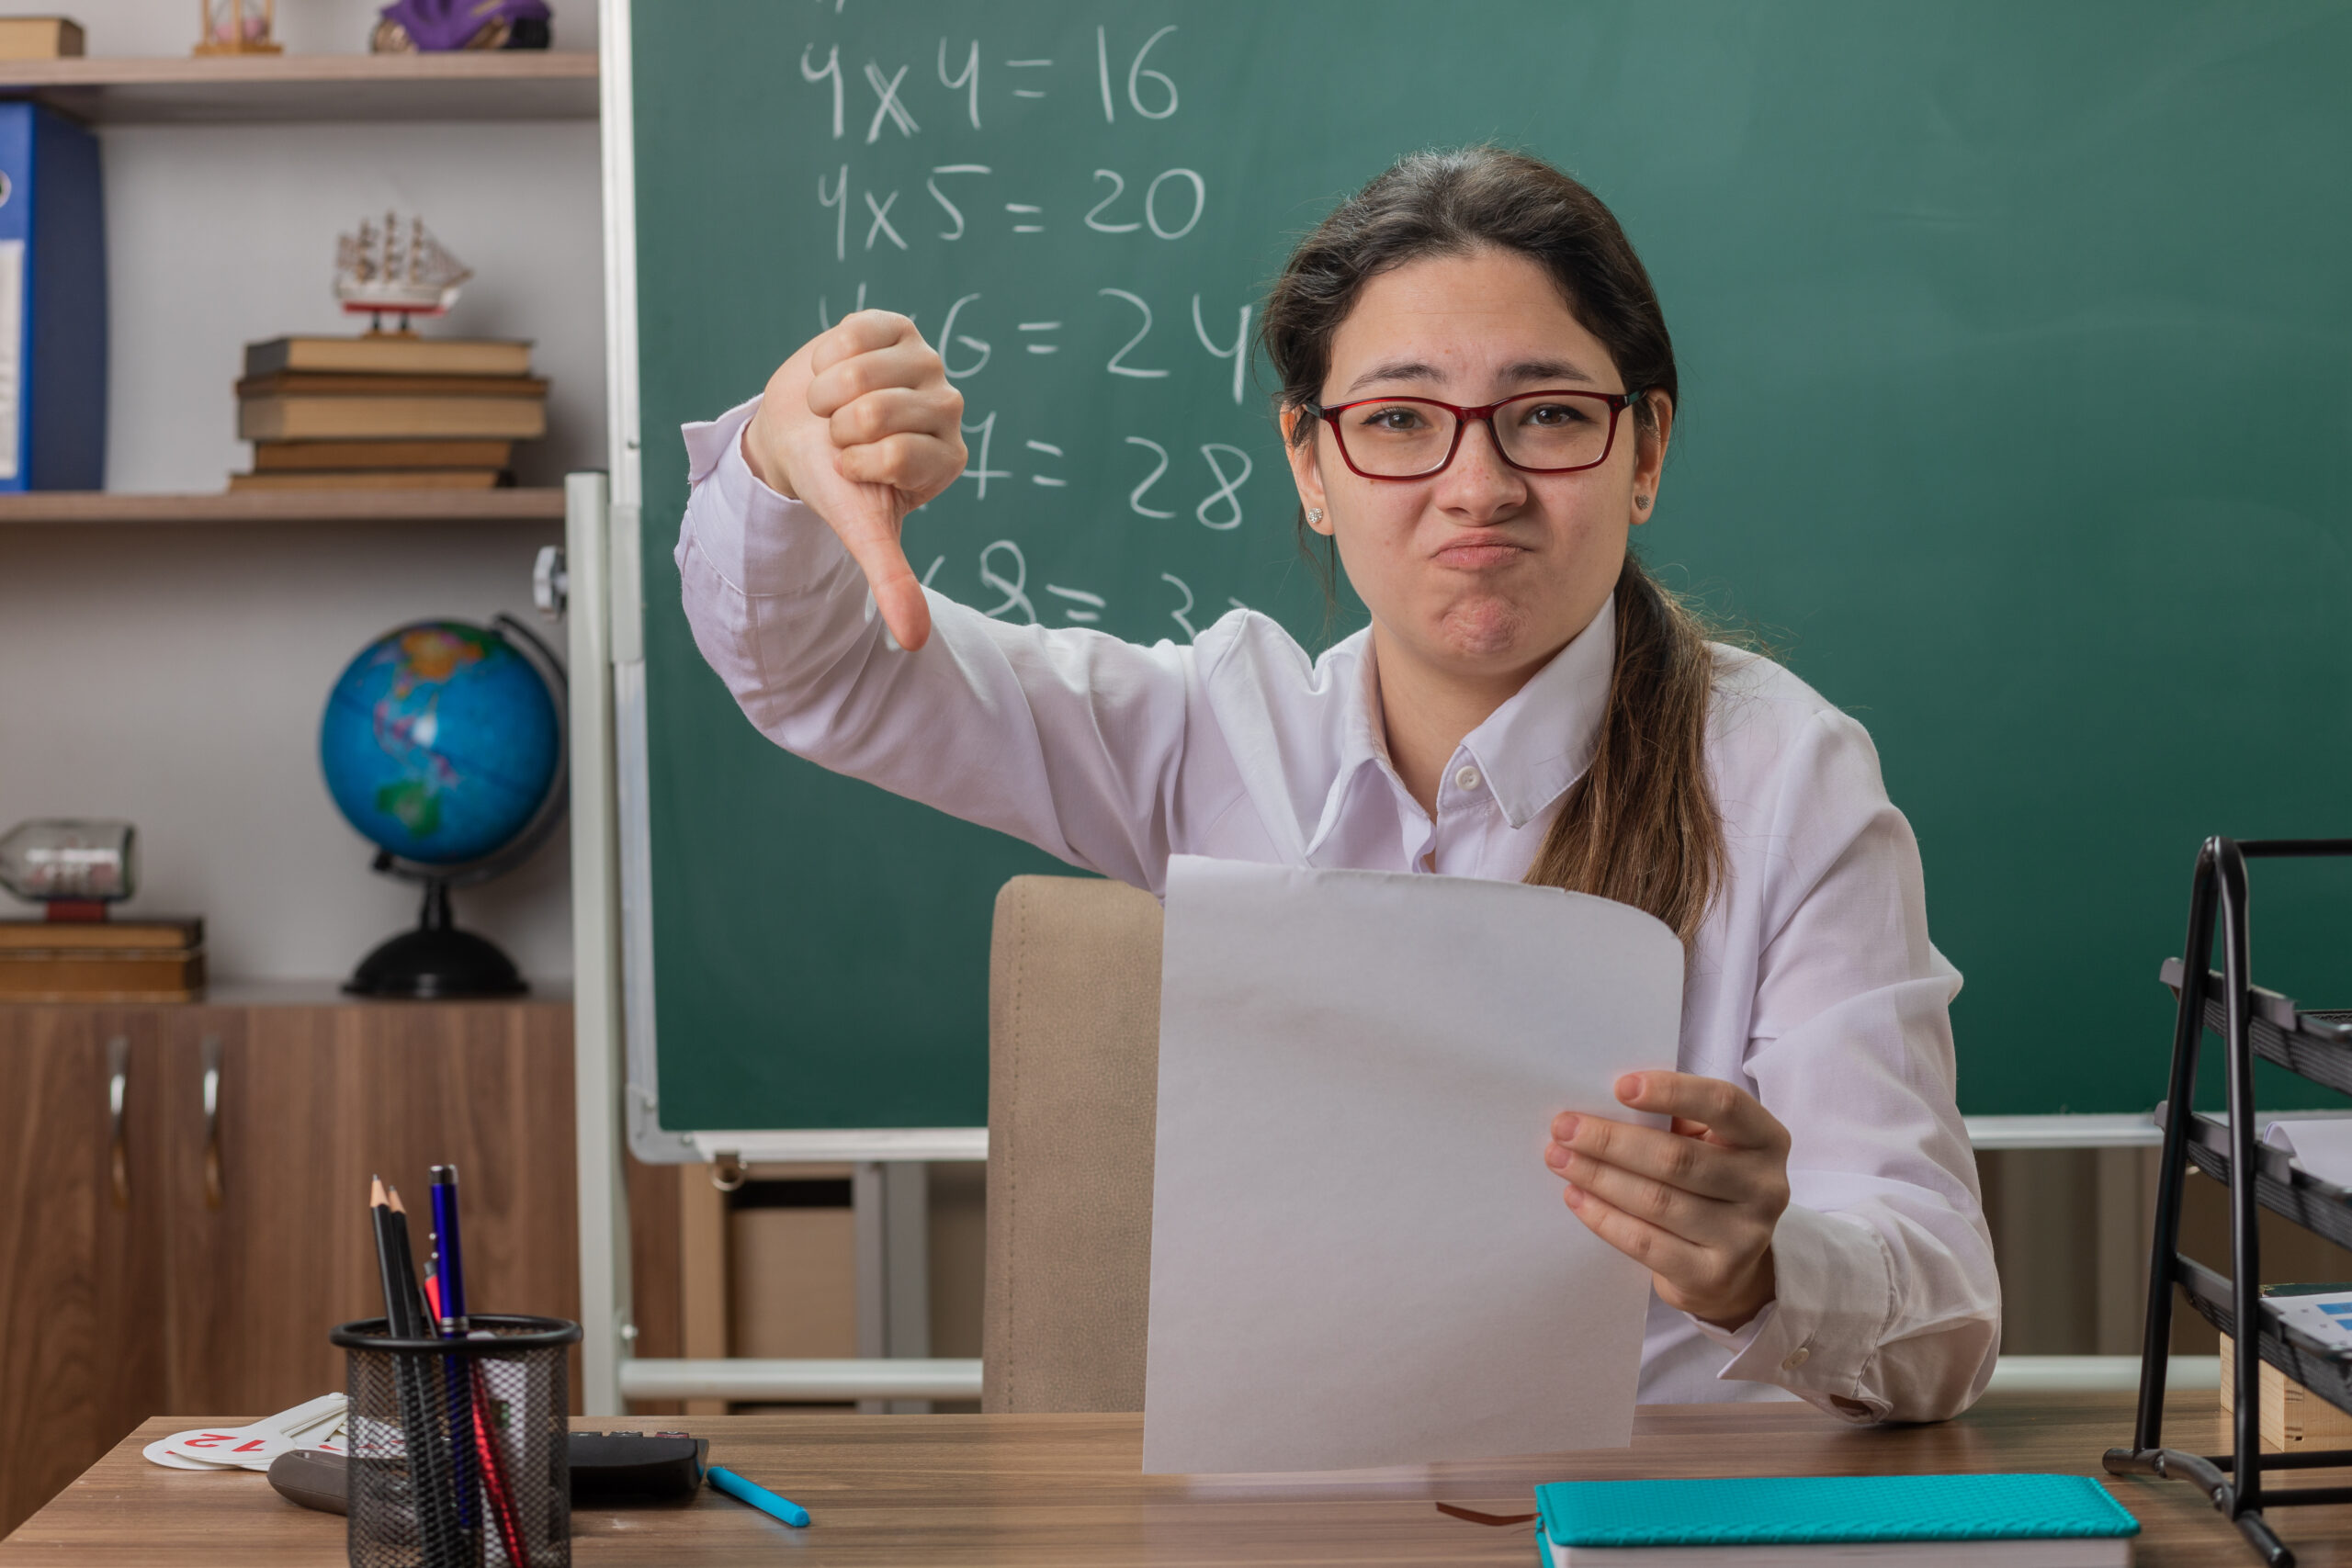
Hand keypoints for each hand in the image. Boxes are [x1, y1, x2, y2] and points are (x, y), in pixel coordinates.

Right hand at [738, 311, 965, 650]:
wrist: (795, 437)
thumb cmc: (833, 483)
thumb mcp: (861, 530)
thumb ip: (892, 578)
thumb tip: (915, 641)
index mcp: (948, 458)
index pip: (895, 454)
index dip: (854, 464)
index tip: (852, 470)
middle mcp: (949, 407)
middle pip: (876, 412)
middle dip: (837, 431)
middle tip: (840, 438)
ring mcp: (926, 362)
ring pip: (860, 374)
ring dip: (826, 395)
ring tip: (833, 408)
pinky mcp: (897, 327)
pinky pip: (852, 336)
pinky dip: (826, 359)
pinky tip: (833, 374)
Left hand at [1544, 1071, 1791, 1329]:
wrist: (1732, 1266)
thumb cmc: (1708, 1183)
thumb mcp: (1708, 1144)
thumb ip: (1672, 1122)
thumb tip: (1601, 1104)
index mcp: (1766, 1139)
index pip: (1724, 1104)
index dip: (1672, 1092)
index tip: (1619, 1087)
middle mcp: (1765, 1188)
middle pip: (1677, 1158)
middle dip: (1611, 1141)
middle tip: (1563, 1128)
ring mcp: (1744, 1237)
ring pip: (1656, 1201)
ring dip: (1598, 1176)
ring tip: (1558, 1159)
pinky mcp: (1713, 1275)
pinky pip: (1646, 1242)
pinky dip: (1604, 1217)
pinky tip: (1575, 1197)